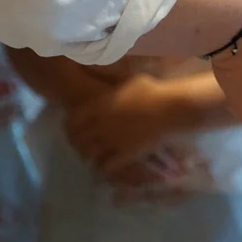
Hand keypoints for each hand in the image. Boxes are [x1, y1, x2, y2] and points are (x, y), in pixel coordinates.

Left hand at [65, 74, 194, 173]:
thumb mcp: (129, 81)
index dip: (70, 126)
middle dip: (78, 143)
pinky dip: (103, 168)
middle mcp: (100, 124)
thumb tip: (102, 74)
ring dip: (89, 156)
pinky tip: (106, 167)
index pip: (72, 120)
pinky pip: (104, 166)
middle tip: (83, 145)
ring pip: (87, 154)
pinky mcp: (124, 154)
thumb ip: (113, 82)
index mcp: (99, 105)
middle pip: (77, 139)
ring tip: (94, 157)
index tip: (74, 129)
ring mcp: (111, 140)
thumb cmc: (153, 91)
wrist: (170, 109)